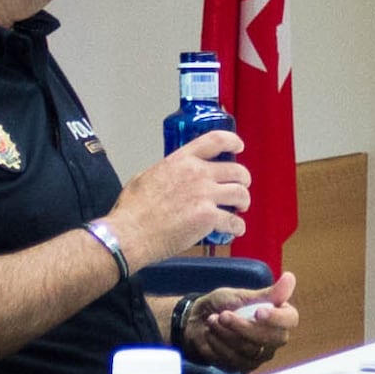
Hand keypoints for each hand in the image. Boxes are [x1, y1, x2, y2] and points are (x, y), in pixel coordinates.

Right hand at [111, 131, 250, 265]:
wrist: (131, 233)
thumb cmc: (132, 210)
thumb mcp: (145, 177)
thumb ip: (165, 172)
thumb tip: (171, 176)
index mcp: (181, 161)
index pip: (215, 141)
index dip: (232, 142)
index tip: (238, 147)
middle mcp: (197, 174)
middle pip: (235, 170)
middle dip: (243, 179)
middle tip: (241, 186)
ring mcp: (205, 195)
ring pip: (240, 194)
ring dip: (243, 201)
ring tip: (240, 208)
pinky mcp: (208, 217)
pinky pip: (234, 221)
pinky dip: (238, 226)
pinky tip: (235, 229)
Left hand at [176, 271, 299, 372]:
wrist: (198, 320)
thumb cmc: (223, 304)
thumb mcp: (243, 295)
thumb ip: (268, 293)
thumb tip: (290, 278)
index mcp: (280, 317)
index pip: (290, 320)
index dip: (276, 318)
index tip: (258, 312)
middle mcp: (274, 339)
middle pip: (269, 339)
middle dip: (242, 326)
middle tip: (223, 315)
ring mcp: (259, 355)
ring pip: (248, 349)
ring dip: (225, 333)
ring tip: (212, 320)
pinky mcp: (242, 367)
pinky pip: (233, 359)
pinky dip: (217, 344)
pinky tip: (210, 333)